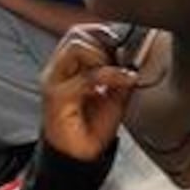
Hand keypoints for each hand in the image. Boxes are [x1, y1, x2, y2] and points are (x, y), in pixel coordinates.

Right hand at [42, 25, 139, 161]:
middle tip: (121, 63)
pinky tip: (125, 82)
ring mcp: (53, 81)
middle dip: (104, 43)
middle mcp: (57, 69)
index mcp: (67, 65)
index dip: (104, 32)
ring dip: (104, 58)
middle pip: (76, 34)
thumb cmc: (93, 126)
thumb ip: (121, 72)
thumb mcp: (115, 94)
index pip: (80, 32)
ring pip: (77, 47)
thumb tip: (135, 54)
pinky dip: (109, 76)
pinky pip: (85, 76)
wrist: (79, 157)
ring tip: (116, 76)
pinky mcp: (56, 97)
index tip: (126, 47)